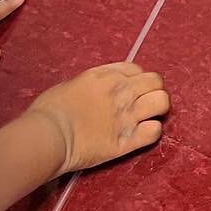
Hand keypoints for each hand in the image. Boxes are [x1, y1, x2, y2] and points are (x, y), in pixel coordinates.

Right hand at [27, 62, 170, 175]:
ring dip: (159, 109)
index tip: (131, 89)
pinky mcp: (127, 140)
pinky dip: (153, 132)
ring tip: (149, 117)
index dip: (137, 79)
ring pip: (162, 102)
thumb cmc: (48, 111)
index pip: (136, 69)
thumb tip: (93, 92)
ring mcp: (127, 116)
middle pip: (156, 82)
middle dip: (153, 90)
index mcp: (106, 76)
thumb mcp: (69, 85)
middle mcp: (121, 91)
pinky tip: (142, 135)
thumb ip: (89, 85)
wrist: (47, 136)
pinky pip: (155, 131)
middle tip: (144, 103)